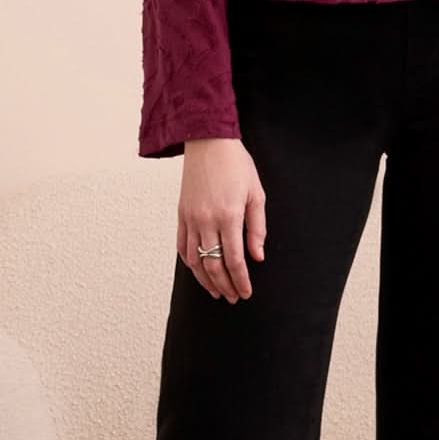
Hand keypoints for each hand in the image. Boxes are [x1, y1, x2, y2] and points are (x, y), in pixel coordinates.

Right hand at [177, 138, 266, 302]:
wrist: (207, 141)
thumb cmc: (237, 166)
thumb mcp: (256, 194)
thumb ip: (257, 228)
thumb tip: (257, 257)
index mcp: (228, 216)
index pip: (234, 260)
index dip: (240, 280)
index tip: (246, 293)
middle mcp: (206, 221)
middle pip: (213, 265)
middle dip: (225, 286)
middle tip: (233, 298)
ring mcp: (190, 219)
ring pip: (194, 261)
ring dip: (206, 281)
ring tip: (217, 293)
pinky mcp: (181, 215)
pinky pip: (182, 247)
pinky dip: (190, 264)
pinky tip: (199, 272)